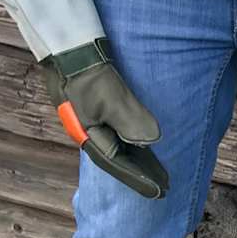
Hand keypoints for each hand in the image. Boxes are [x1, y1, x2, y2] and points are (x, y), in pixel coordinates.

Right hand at [41, 40, 168, 198]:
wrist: (70, 46)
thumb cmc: (87, 73)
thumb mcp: (111, 98)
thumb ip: (130, 120)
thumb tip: (151, 140)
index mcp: (89, 135)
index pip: (118, 165)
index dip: (140, 179)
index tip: (161, 192)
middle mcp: (91, 131)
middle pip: (120, 158)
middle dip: (142, 173)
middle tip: (166, 187)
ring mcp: (94, 119)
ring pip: (121, 146)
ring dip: (141, 159)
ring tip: (161, 172)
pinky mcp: (100, 107)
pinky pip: (121, 132)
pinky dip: (135, 142)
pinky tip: (145, 145)